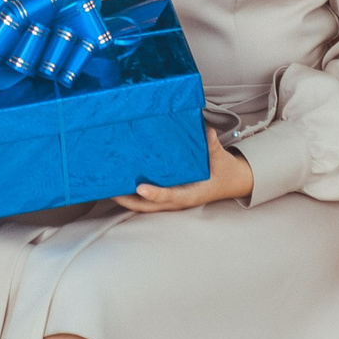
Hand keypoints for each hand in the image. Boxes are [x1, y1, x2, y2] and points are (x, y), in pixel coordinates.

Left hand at [117, 125, 254, 213]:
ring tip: (107, 185)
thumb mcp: (221, 159)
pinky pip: (147, 198)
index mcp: (190, 194)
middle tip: (108, 188)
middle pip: (148, 206)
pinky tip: (120, 181)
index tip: (140, 188)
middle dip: (127, 200)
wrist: (231, 181)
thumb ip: (213, 147)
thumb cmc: (224, 171)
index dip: (155, 194)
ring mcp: (171, 200)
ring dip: (126, 198)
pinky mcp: (168, 196)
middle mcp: (177, 201)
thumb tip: (208, 132)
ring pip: (144, 204)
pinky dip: (133, 193)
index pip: (170, 196)